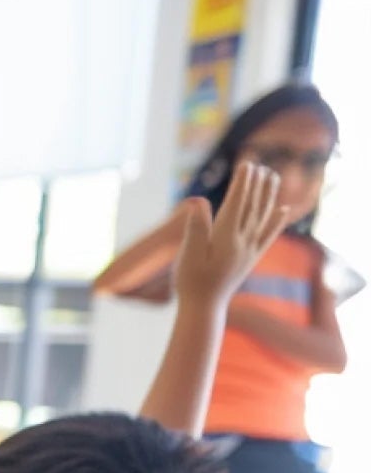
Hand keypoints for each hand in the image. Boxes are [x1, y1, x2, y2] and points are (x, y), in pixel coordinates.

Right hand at [172, 161, 292, 307]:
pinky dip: (276, 221)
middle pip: (253, 207)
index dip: (243, 184)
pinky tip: (284, 210)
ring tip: (274, 177)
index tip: (247, 164)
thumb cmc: (190, 282)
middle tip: (260, 165)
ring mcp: (250, 250)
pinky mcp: (251, 258)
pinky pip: (268, 236)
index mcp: (226, 239)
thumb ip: (195, 227)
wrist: (204, 308)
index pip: (237, 204)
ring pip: (263, 217)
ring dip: (269, 196)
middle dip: (257, 185)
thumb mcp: (187, 254)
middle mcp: (243, 242)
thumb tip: (199, 201)